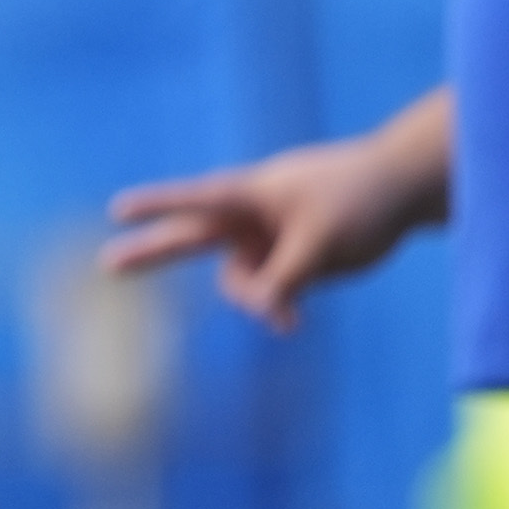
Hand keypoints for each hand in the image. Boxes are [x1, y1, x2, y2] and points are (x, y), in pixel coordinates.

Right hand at [100, 90, 449, 330]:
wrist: (402, 189)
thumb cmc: (357, 201)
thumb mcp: (320, 247)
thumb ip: (285, 283)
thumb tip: (267, 316)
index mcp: (247, 195)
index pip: (191, 201)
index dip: (154, 206)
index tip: (116, 209)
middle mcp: (248, 216)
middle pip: (190, 237)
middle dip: (151, 253)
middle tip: (106, 264)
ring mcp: (265, 236)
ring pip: (240, 280)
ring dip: (257, 300)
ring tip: (290, 318)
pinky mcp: (287, 255)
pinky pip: (269, 288)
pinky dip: (278, 302)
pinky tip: (293, 319)